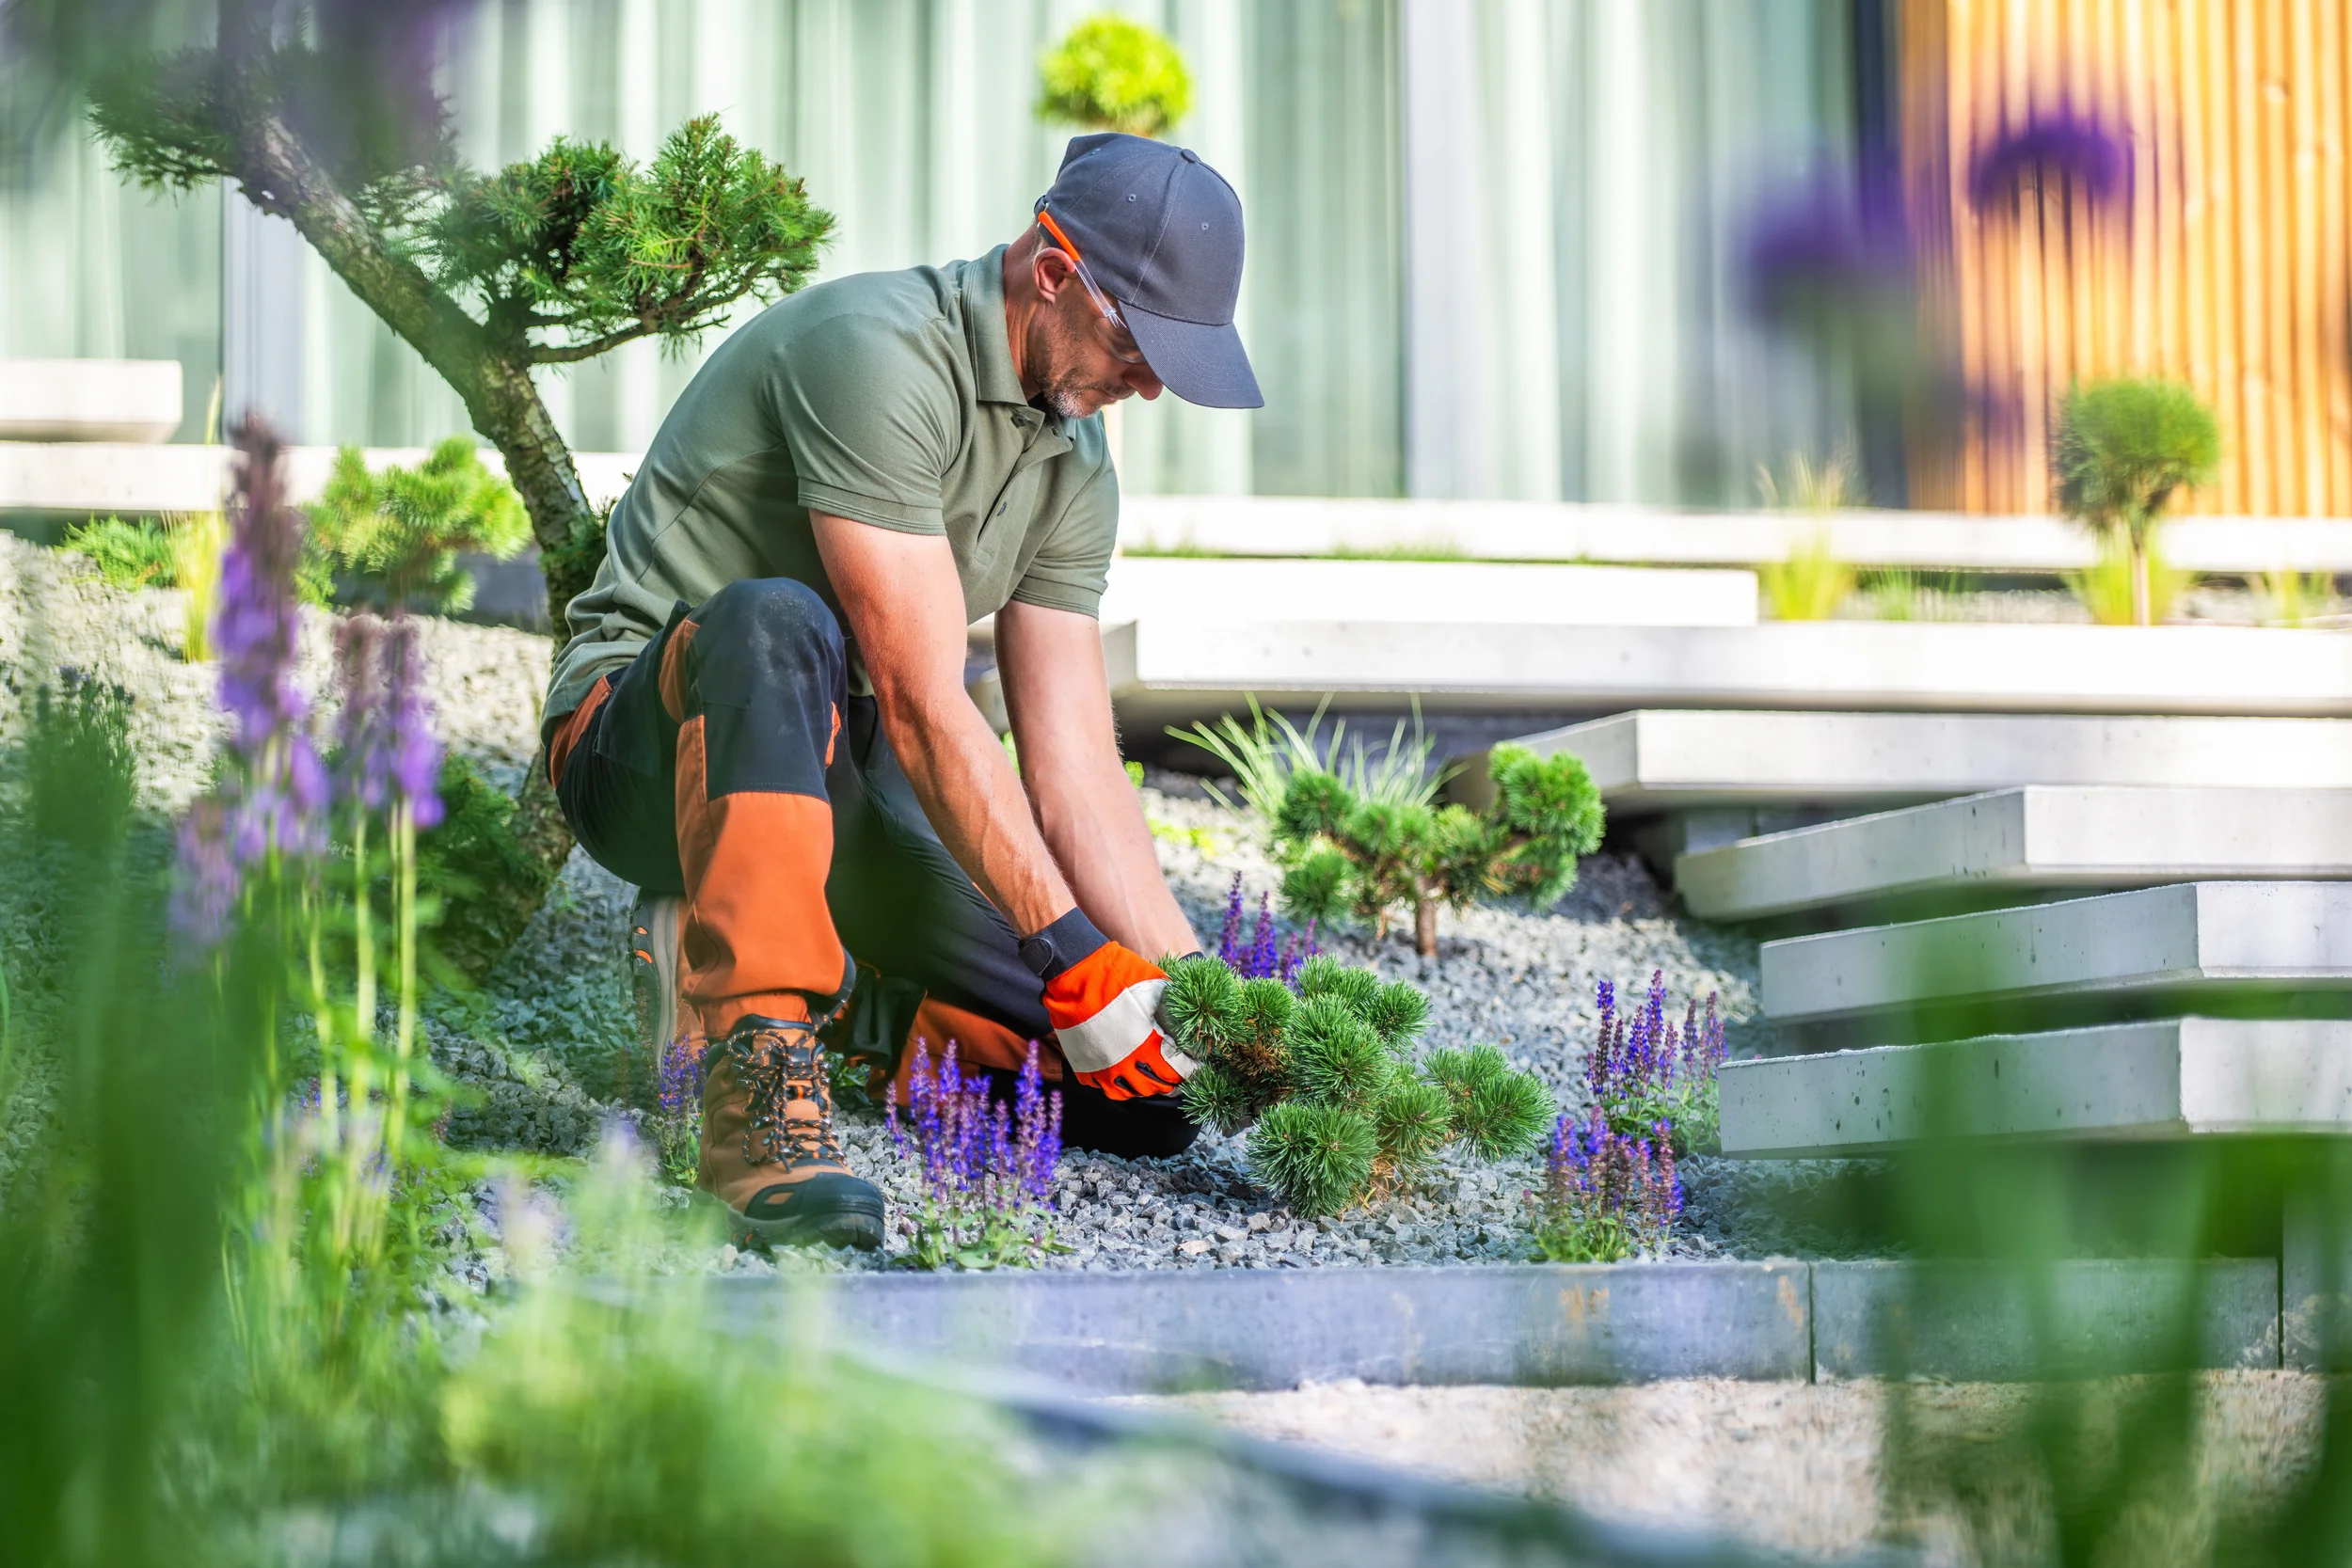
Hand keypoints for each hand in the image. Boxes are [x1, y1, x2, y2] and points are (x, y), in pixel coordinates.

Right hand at [1026, 910, 1197, 1099]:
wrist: (1078, 972)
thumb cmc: (1119, 976)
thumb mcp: (1156, 987)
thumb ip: (1173, 1010)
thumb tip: (1190, 1023)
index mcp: (1149, 1045)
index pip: (1178, 1071)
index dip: (1190, 1071)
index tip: (1194, 1066)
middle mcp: (1127, 1063)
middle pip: (1156, 1086)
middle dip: (1169, 1081)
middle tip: (1174, 1074)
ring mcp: (1104, 1068)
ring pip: (1130, 1091)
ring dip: (1143, 1086)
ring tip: (1150, 1077)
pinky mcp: (1084, 1067)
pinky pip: (1104, 1087)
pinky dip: (1116, 1084)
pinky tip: (1122, 1074)